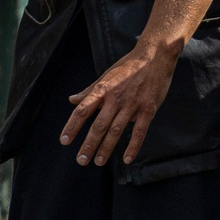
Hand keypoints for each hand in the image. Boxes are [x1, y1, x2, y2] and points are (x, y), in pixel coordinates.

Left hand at [59, 37, 183, 167]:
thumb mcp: (105, 76)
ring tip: (98, 162)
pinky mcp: (148, 109)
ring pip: (116, 130)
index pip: (83, 111)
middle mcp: (115, 98)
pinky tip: (126, 159)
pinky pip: (139, 132)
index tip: (64, 141)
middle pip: (98, 125)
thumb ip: (89, 91)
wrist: (154, 57)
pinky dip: (133, 146)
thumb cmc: (128, 67)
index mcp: (102, 90)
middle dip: (88, 144)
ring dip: (106, 148)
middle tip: (81, 160)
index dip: (72, 126)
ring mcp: (132, 105)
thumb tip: (71, 100)